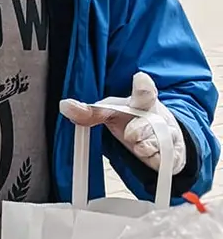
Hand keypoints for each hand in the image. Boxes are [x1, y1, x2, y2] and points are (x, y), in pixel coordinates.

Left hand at [59, 72, 185, 174]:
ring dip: (147, 145)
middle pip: (150, 121)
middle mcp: (157, 117)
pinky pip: (166, 159)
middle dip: (140, 128)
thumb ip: (89, 112)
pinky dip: (156, 160)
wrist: (159, 137)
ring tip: (139, 146)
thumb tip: (64, 105)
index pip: (144, 92)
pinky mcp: (174, 154)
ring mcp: (168, 134)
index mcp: (142, 102)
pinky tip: (152, 158)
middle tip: (130, 133)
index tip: (140, 78)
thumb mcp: (110, 113)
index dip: (142, 86)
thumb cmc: (132, 120)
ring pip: (159, 141)